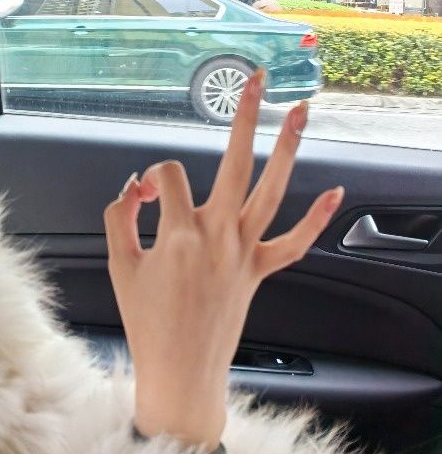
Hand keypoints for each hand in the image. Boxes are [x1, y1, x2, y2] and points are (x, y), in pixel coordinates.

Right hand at [104, 68, 343, 450]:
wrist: (180, 373)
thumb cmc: (147, 322)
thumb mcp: (119, 264)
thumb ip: (119, 217)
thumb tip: (134, 190)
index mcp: (179, 233)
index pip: (167, 176)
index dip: (151, 180)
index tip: (144, 199)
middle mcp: (217, 236)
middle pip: (235, 162)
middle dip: (245, 117)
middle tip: (255, 80)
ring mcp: (242, 252)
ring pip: (271, 192)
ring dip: (287, 149)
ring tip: (299, 112)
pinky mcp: (259, 271)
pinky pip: (294, 243)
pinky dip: (317, 219)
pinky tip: (335, 192)